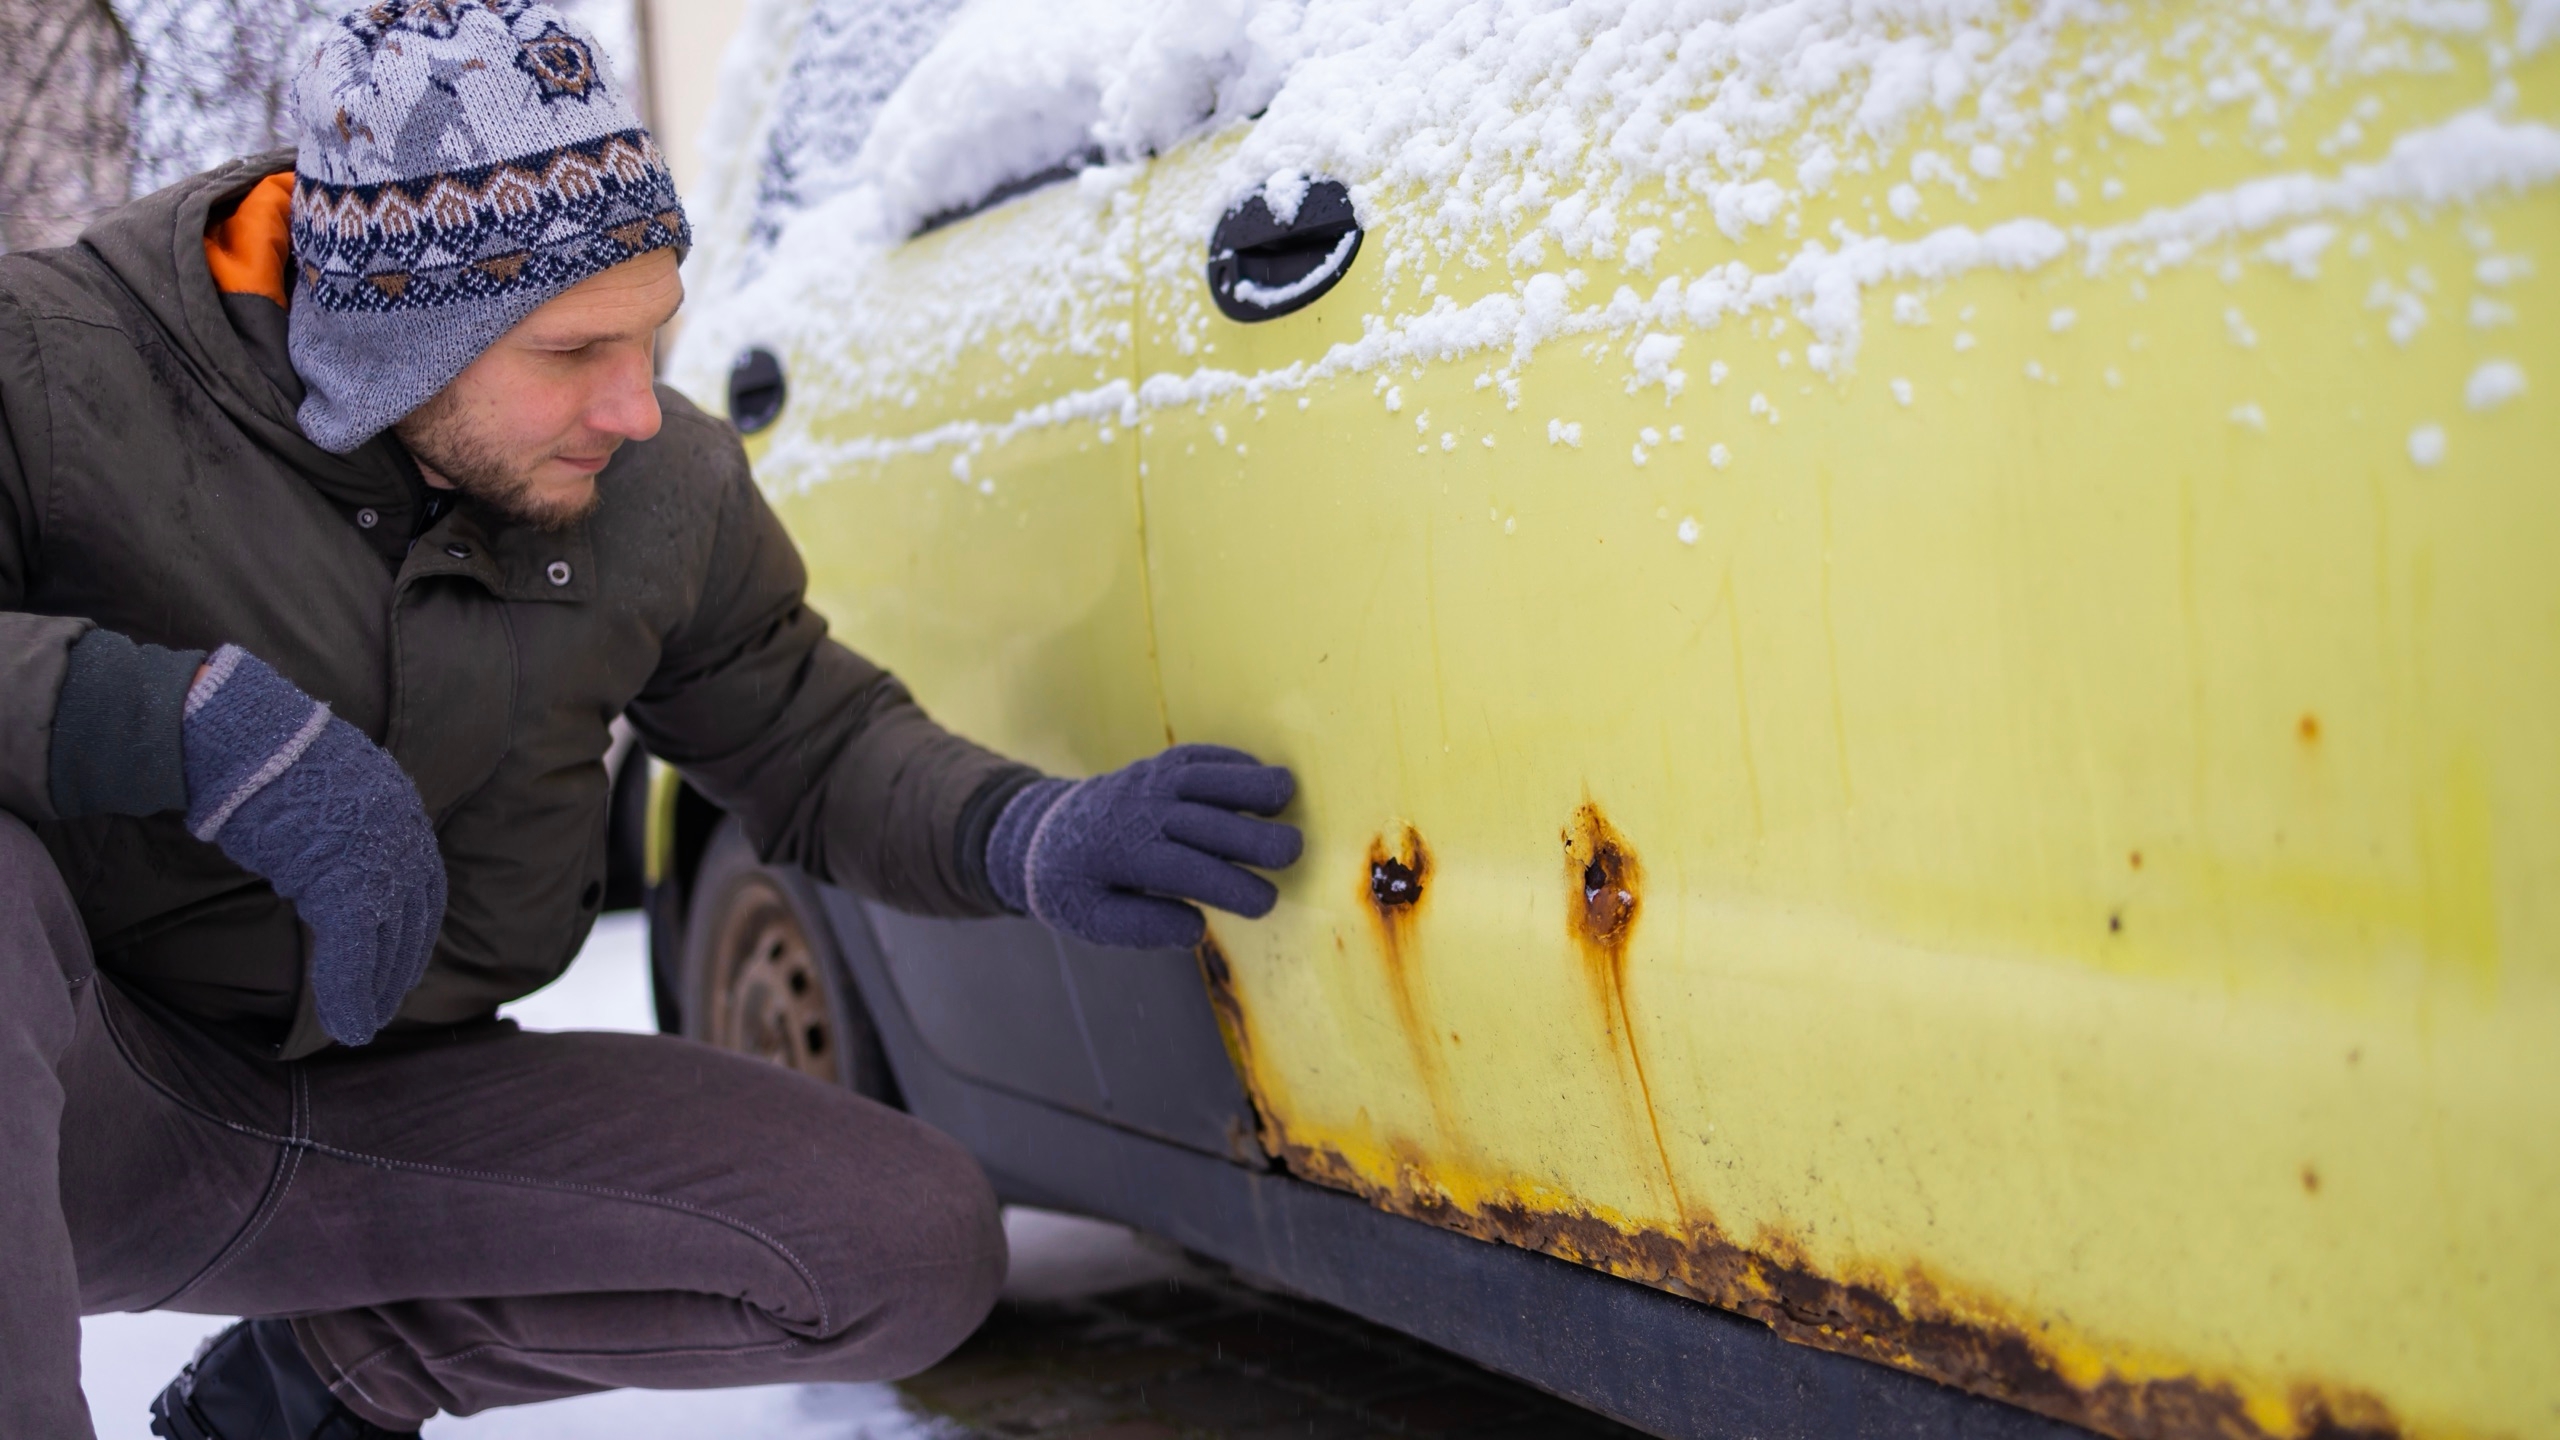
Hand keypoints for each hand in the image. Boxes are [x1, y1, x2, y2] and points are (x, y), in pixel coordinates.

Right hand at [181, 646, 446, 1046]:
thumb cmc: (262, 760)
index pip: (423, 888)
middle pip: (411, 920)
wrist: (240, 735)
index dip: (412, 932)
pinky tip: (346, 1026)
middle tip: (381, 1007)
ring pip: (384, 943)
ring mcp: (378, 857)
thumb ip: (342, 834)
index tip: (401, 965)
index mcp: (400, 810)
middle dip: (397, 968)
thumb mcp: (321, 797)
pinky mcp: (344, 882)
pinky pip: (352, 951)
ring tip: (359, 1027)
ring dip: (372, 992)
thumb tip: (327, 868)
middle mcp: (403, 834)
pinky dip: (347, 993)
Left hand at [988, 744, 1302, 948]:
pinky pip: (1201, 755)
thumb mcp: (1089, 920)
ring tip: (1288, 796)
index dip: (1230, 885)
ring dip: (1248, 783)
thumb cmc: (1073, 884)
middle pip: (1206, 820)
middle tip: (1294, 852)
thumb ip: (1139, 927)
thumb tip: (1196, 929)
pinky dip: (1234, 761)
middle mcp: (1141, 811)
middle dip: (1253, 835)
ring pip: (1206, 776)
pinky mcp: (1162, 764)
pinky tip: (1265, 777)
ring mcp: (1151, 781)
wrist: (1040, 830)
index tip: (1266, 902)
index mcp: (1123, 855)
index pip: (1187, 870)